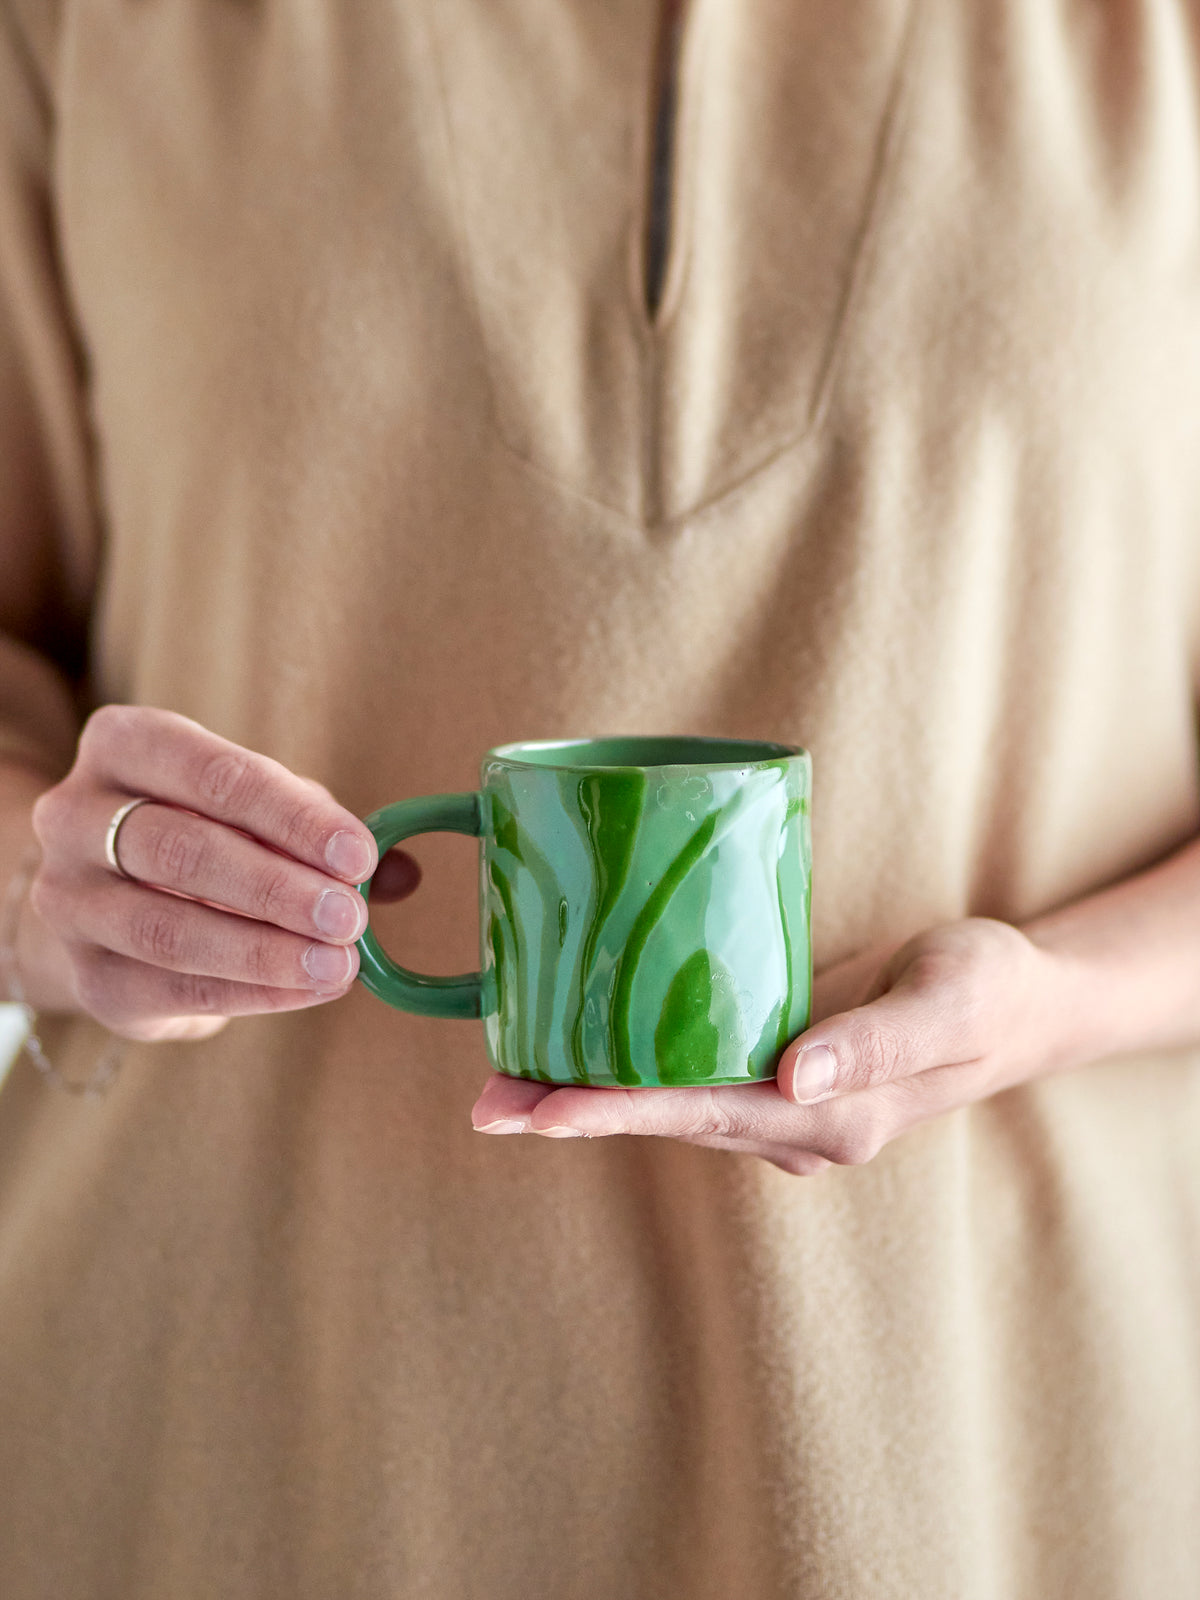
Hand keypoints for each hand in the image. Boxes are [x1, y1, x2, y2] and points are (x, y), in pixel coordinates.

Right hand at [24, 705, 417, 1040]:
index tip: (357, 855)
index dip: (290, 817)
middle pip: (181, 850)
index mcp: (124, 746)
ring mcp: (68, 899)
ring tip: (338, 963)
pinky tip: (307, 990)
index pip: (212, 774)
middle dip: (276, 888)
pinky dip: (248, 992)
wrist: (107, 903)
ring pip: (166, 927)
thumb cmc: (204, 836)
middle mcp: (76, 815)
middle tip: (349, 917)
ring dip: (263, 950)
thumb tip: (401, 869)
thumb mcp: (258, 811)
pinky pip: (168, 987)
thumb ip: (322, 832)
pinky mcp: (85, 975)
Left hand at [471, 917, 1087, 1174]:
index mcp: (829, 1120)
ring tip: (499, 1078)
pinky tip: (574, 1040)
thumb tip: (792, 1080)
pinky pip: (687, 1068)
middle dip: (572, 1113)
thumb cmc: (988, 991)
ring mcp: (777, 1100)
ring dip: (585, 1091)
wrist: (1017, 1000)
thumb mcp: (950, 1000)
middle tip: (484, 1102)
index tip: (540, 1108)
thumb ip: (877, 1040)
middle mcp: (791, 1124)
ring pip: (665, 1098)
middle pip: (664, 1116)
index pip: (701, 1114)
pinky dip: (626, 1060)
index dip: (616, 1111)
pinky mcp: (770, 1065)